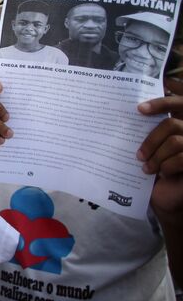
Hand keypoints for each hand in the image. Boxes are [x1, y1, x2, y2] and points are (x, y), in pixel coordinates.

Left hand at [137, 77, 182, 215]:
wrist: (165, 197)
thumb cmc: (154, 172)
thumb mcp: (148, 150)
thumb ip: (144, 132)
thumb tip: (122, 113)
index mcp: (179, 124)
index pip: (177, 103)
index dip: (161, 103)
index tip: (139, 109)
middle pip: (171, 124)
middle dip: (151, 139)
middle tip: (138, 155)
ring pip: (175, 142)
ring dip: (156, 156)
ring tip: (146, 168)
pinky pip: (181, 158)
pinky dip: (167, 166)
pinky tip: (160, 174)